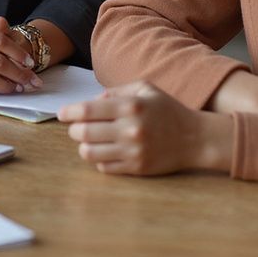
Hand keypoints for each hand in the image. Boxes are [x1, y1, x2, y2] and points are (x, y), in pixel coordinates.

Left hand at [59, 81, 231, 175]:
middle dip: (74, 129)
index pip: (87, 110)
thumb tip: (93, 102)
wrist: (195, 138)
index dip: (69, 112)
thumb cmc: (168, 109)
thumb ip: (116, 91)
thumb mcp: (145, 88)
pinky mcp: (137, 169)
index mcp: (129, 106)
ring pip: (89, 153)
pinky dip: (98, 159)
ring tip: (88, 141)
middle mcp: (129, 129)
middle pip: (83, 133)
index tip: (62, 114)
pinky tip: (104, 151)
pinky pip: (104, 167)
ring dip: (83, 146)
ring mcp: (132, 151)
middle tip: (76, 127)